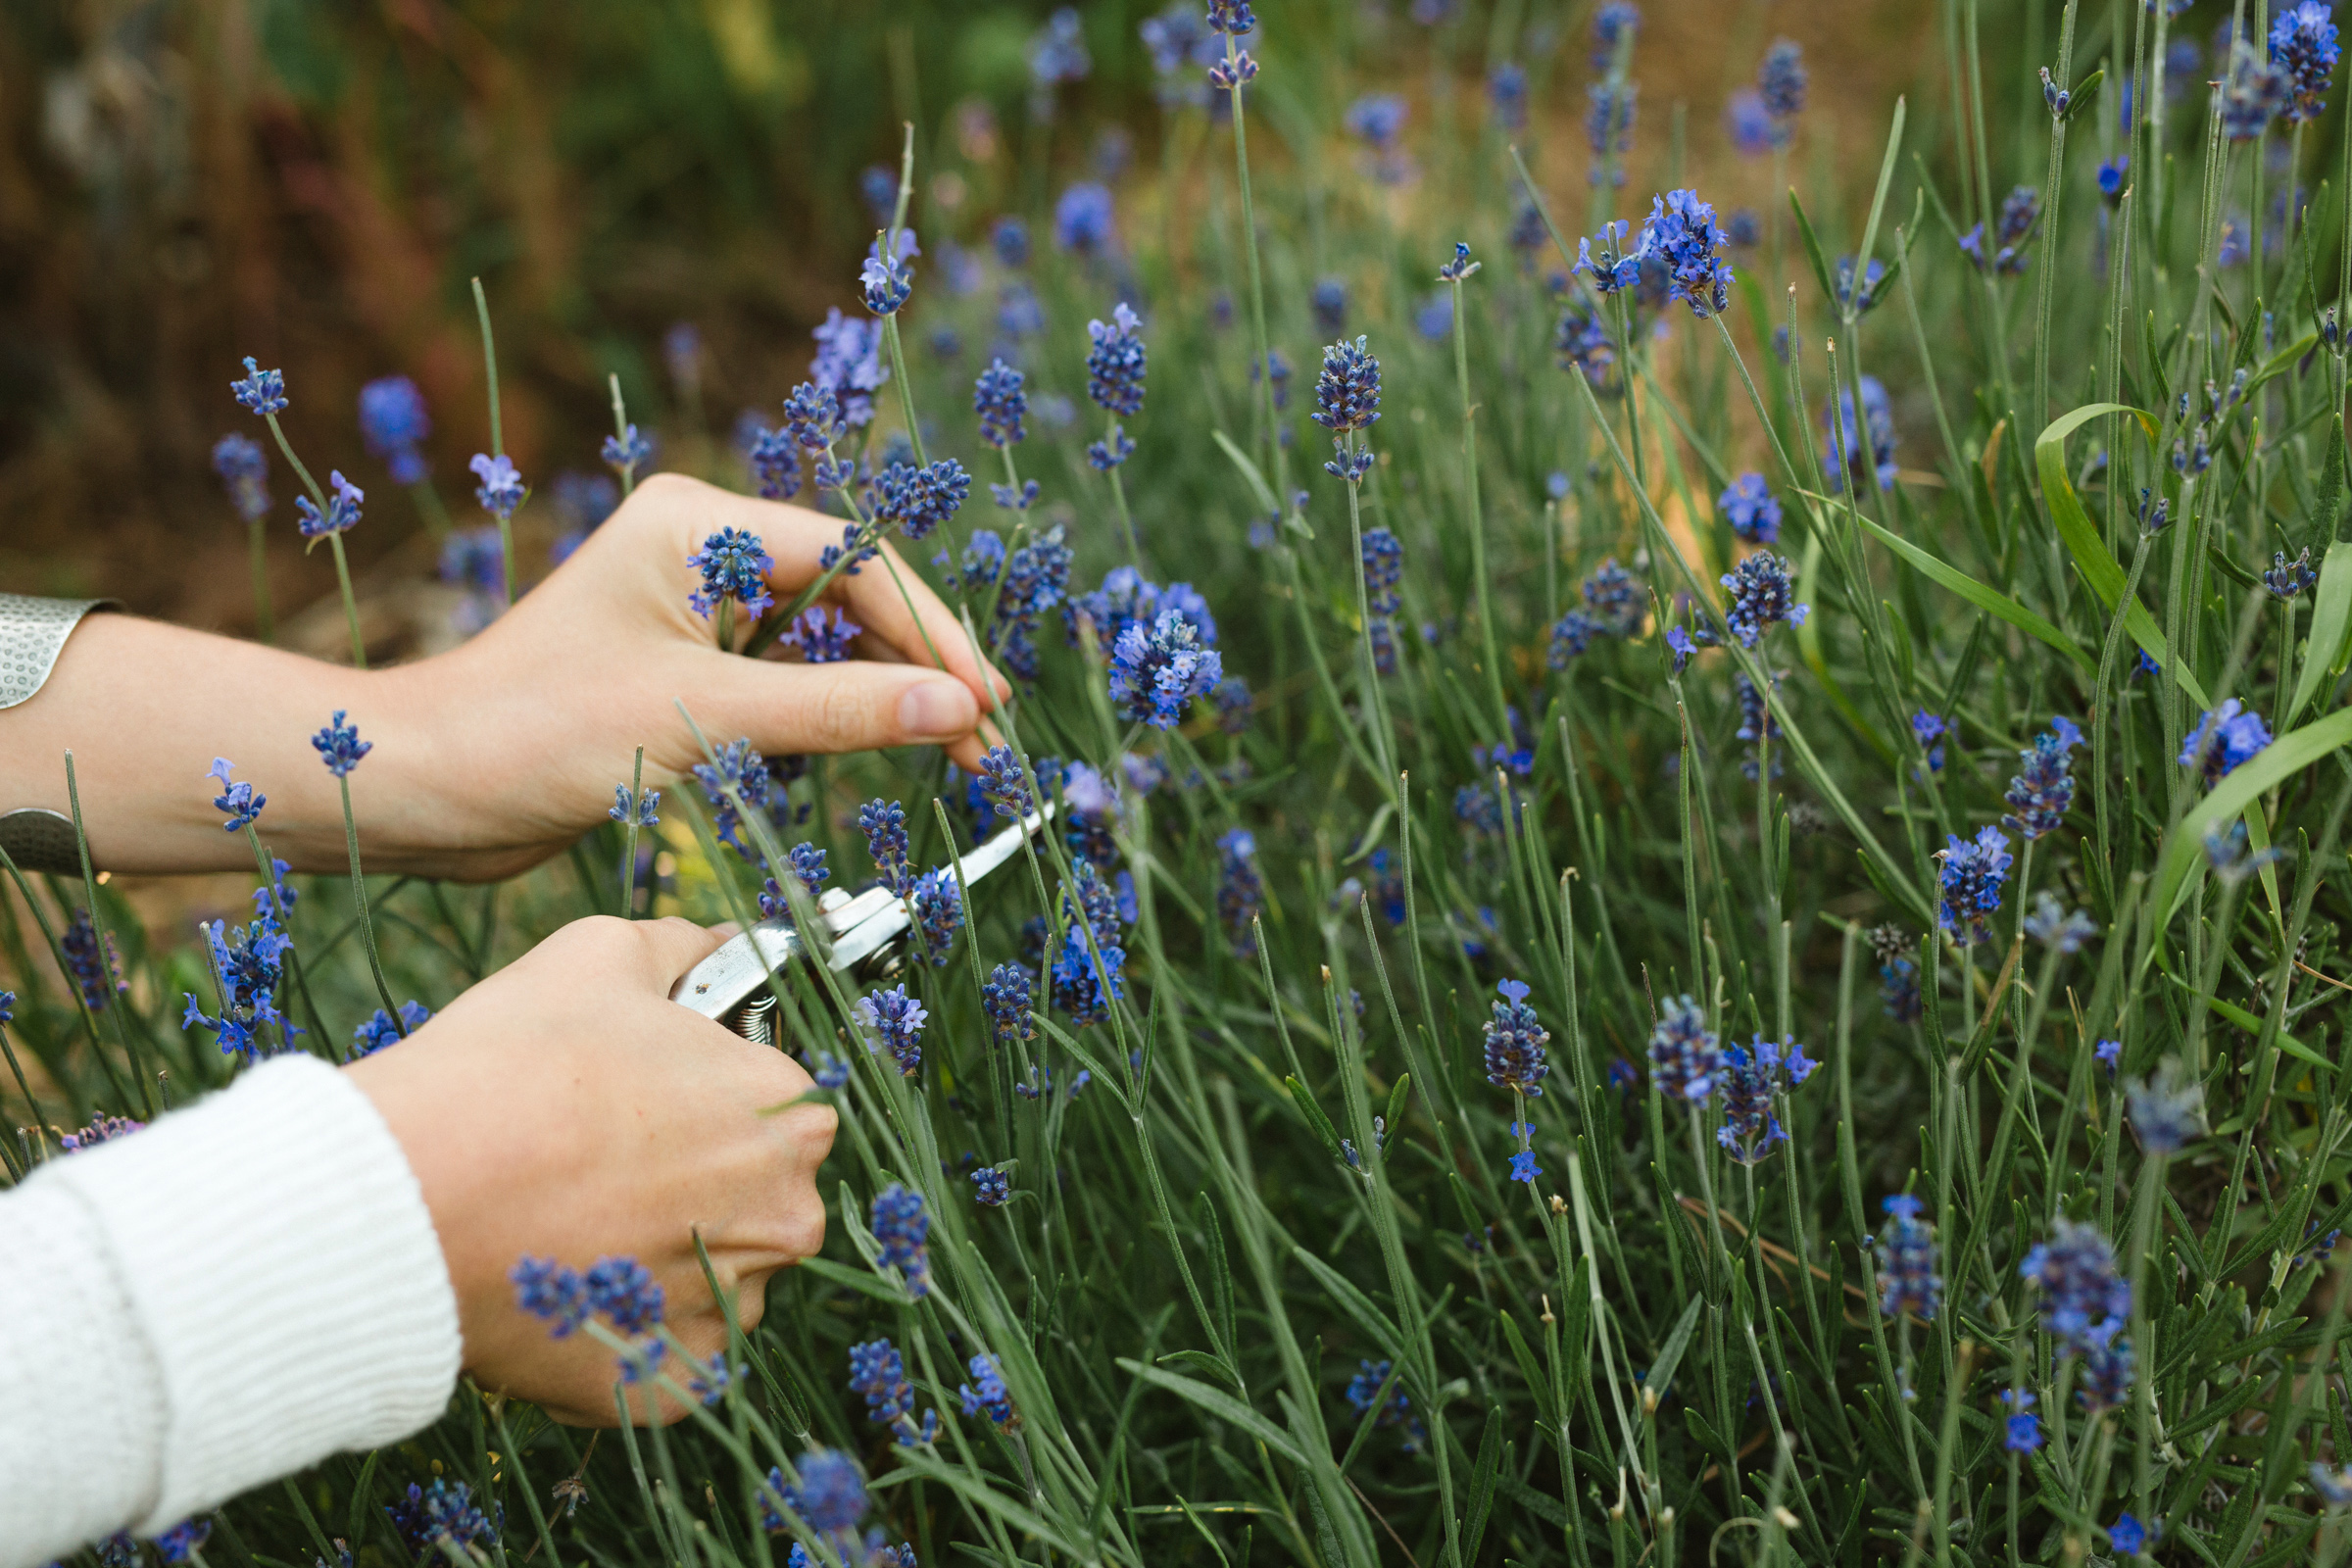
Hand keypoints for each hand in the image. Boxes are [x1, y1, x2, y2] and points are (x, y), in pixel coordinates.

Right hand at [345, 915, 834, 1423]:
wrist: (408, 1198)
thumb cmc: (510, 1067)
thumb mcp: (597, 958)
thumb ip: (678, 946)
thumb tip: (716, 941)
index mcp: (786, 1114)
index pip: (779, 1101)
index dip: (711, 1094)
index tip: (645, 1096)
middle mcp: (785, 1217)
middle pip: (758, 1194)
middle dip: (697, 1179)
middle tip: (597, 1160)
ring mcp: (730, 1308)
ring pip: (715, 1275)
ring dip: (662, 1255)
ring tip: (568, 1224)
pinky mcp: (669, 1383)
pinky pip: (661, 1353)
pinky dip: (621, 1330)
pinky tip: (563, 1288)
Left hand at [379, 473, 1009, 878]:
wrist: (421, 788)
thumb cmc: (535, 732)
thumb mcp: (703, 718)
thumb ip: (839, 710)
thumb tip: (960, 710)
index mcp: (700, 523)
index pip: (855, 560)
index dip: (931, 633)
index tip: (986, 701)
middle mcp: (701, 549)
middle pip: (851, 596)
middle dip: (920, 668)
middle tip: (986, 742)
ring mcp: (691, 608)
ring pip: (825, 642)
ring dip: (884, 696)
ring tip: (955, 755)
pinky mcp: (681, 667)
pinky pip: (785, 681)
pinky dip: (832, 718)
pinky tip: (875, 754)